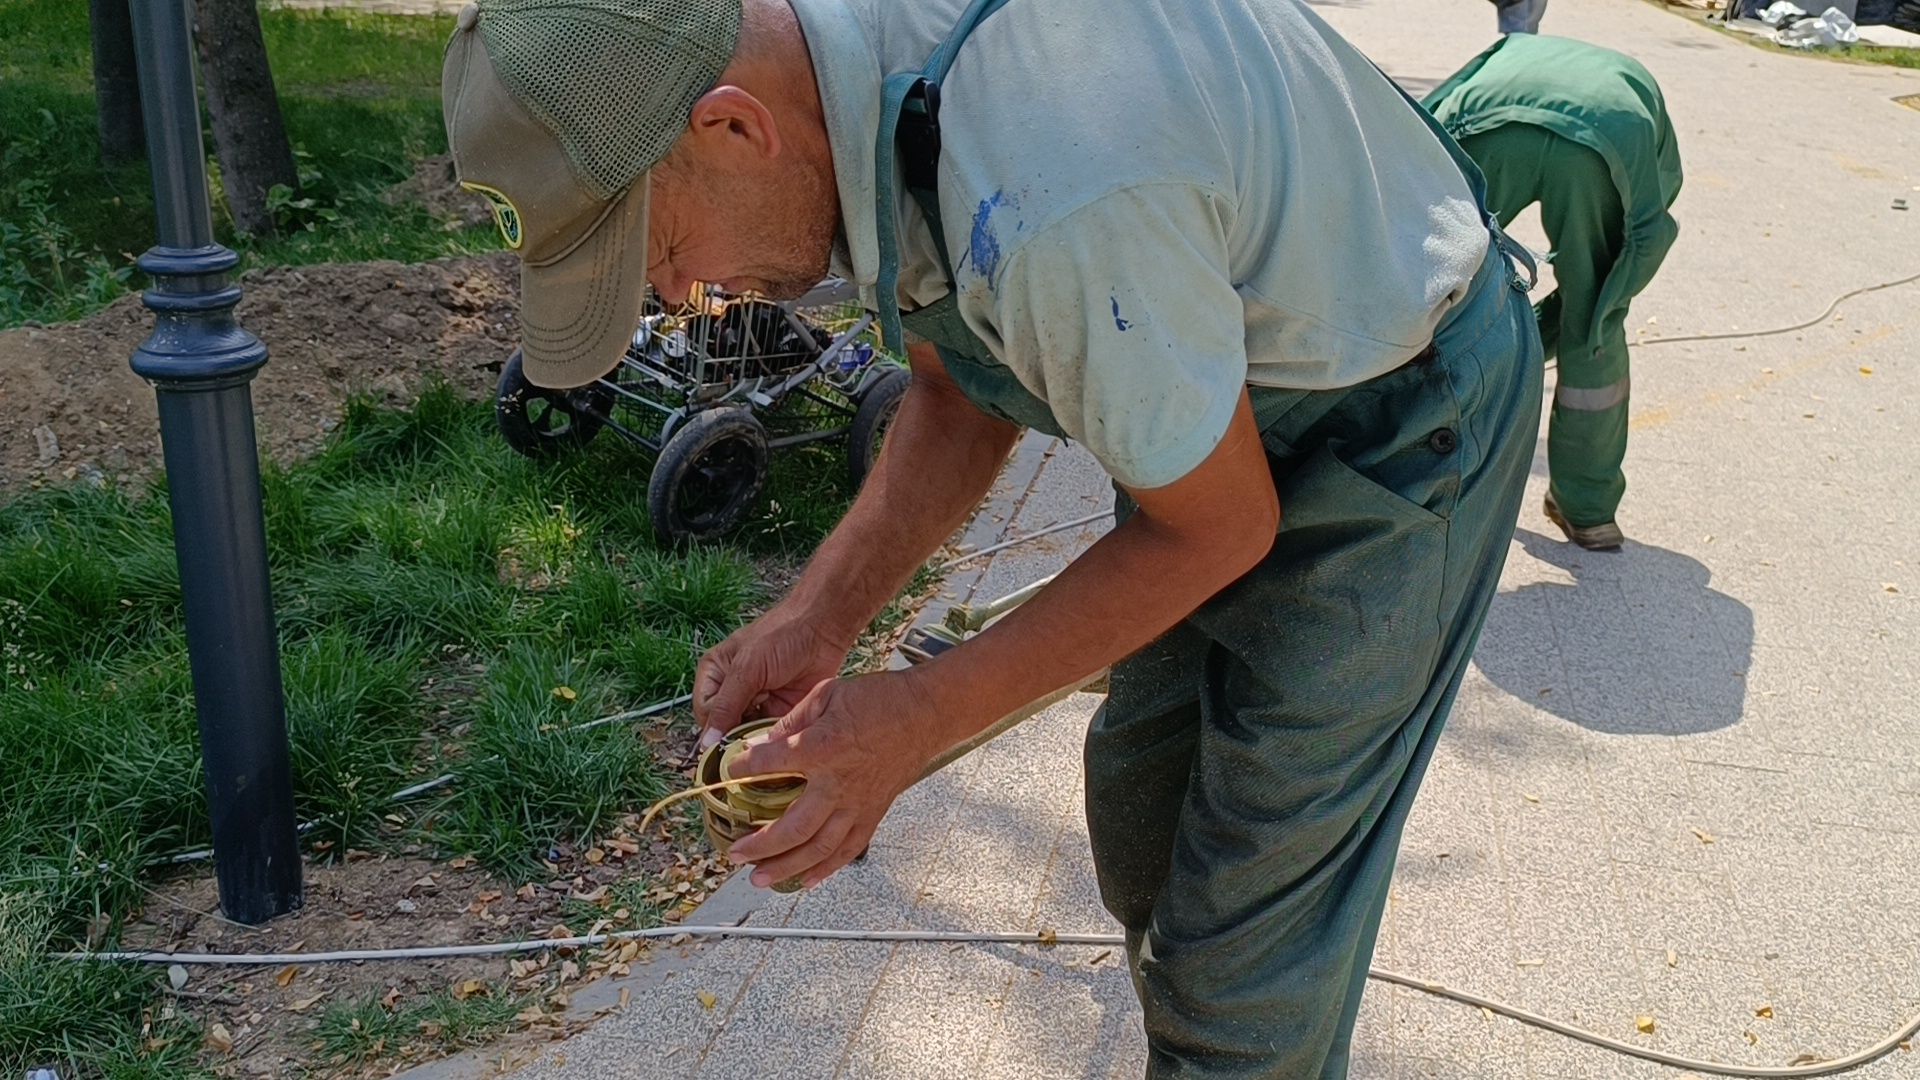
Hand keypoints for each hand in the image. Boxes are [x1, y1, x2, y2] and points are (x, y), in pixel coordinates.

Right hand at [693, 604, 852, 750]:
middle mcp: (732, 688)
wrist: (823, 629)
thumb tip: (707, 741)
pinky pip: (768, 732)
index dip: (715, 726)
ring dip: (755, 736)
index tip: (730, 734)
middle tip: (752, 732)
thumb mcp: (748, 669)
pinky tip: (779, 732)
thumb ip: (726, 705)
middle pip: (724, 725)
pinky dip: (772, 736)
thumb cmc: (782, 636)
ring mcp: (756, 701)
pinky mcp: (778, 710)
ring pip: (746, 733)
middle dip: (737, 732)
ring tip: (767, 729)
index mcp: (715, 672)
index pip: (705, 712)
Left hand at [724, 672, 941, 888]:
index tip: (728, 770)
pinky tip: (805, 881)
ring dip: (787, 868)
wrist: (926, 714)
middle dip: (760, 846)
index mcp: (824, 747)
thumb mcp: (828, 693)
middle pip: (793, 828)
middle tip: (735, 854)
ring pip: (819, 849)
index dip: (744, 768)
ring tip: (760, 878)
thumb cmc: (880, 699)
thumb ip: (792, 721)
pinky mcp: (873, 813)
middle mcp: (839, 784)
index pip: (772, 763)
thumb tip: (760, 743)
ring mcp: (858, 804)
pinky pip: (848, 850)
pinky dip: (825, 869)